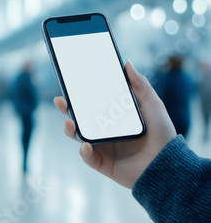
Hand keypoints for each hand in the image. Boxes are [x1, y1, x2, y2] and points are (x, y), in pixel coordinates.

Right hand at [53, 60, 176, 188]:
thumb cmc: (162, 135)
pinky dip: (84, 152)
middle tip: (60, 101)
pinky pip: (88, 157)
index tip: (69, 85)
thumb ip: (140, 85)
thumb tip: (127, 63)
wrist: (168, 164)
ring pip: (79, 137)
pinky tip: (86, 145)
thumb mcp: (152, 105)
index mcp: (113, 118)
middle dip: (66, 110)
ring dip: (70, 129)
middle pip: (79, 119)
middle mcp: (105, 132)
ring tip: (70, 122)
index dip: (78, 96)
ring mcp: (102, 148)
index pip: (91, 105)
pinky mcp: (103, 163)